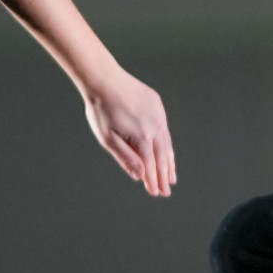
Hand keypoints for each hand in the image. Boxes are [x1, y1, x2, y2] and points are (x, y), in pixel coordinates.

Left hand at [83, 69, 176, 197]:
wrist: (103, 79)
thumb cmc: (101, 110)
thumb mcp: (107, 138)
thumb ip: (125, 158)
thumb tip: (140, 176)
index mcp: (142, 136)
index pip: (150, 165)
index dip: (153, 181)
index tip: (155, 193)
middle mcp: (155, 126)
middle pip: (163, 157)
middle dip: (164, 176)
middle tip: (166, 191)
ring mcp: (158, 115)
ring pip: (167, 143)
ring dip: (169, 162)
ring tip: (171, 177)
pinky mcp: (157, 106)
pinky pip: (165, 129)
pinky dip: (167, 144)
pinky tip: (166, 152)